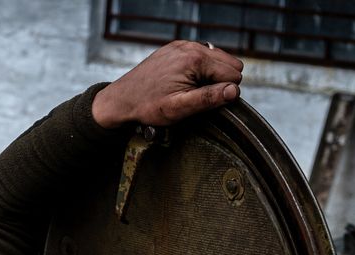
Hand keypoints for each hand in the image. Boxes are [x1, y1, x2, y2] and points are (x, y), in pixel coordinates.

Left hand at [92, 41, 242, 128]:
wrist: (121, 100)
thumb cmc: (146, 105)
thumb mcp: (179, 107)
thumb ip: (208, 99)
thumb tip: (234, 91)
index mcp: (194, 59)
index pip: (233, 74)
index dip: (223, 92)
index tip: (203, 102)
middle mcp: (190, 46)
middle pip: (229, 63)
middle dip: (219, 82)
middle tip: (196, 96)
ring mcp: (182, 45)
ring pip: (217, 58)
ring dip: (210, 76)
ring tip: (189, 90)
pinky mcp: (175, 48)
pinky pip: (201, 56)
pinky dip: (199, 70)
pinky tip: (184, 82)